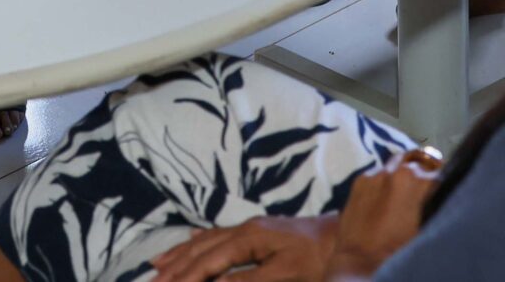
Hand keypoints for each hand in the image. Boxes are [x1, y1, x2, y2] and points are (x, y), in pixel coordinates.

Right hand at [152, 215, 335, 281]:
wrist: (347, 236)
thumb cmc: (319, 259)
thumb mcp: (285, 276)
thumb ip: (247, 281)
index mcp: (248, 238)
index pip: (207, 262)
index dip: (184, 278)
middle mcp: (244, 229)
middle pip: (200, 250)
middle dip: (174, 268)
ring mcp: (251, 228)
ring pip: (206, 241)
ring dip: (180, 254)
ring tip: (157, 264)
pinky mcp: (259, 231)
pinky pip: (219, 235)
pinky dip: (199, 241)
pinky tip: (191, 240)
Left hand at [329, 150, 442, 276]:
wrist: (362, 263)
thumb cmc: (402, 251)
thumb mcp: (430, 227)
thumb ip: (439, 205)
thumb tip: (445, 198)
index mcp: (424, 181)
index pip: (445, 170)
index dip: (448, 180)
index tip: (448, 189)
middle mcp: (402, 170)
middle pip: (423, 160)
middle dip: (428, 172)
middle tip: (429, 188)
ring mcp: (378, 173)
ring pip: (400, 161)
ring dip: (406, 171)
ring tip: (407, 188)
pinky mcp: (360, 180)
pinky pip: (379, 172)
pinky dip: (386, 180)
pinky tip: (386, 197)